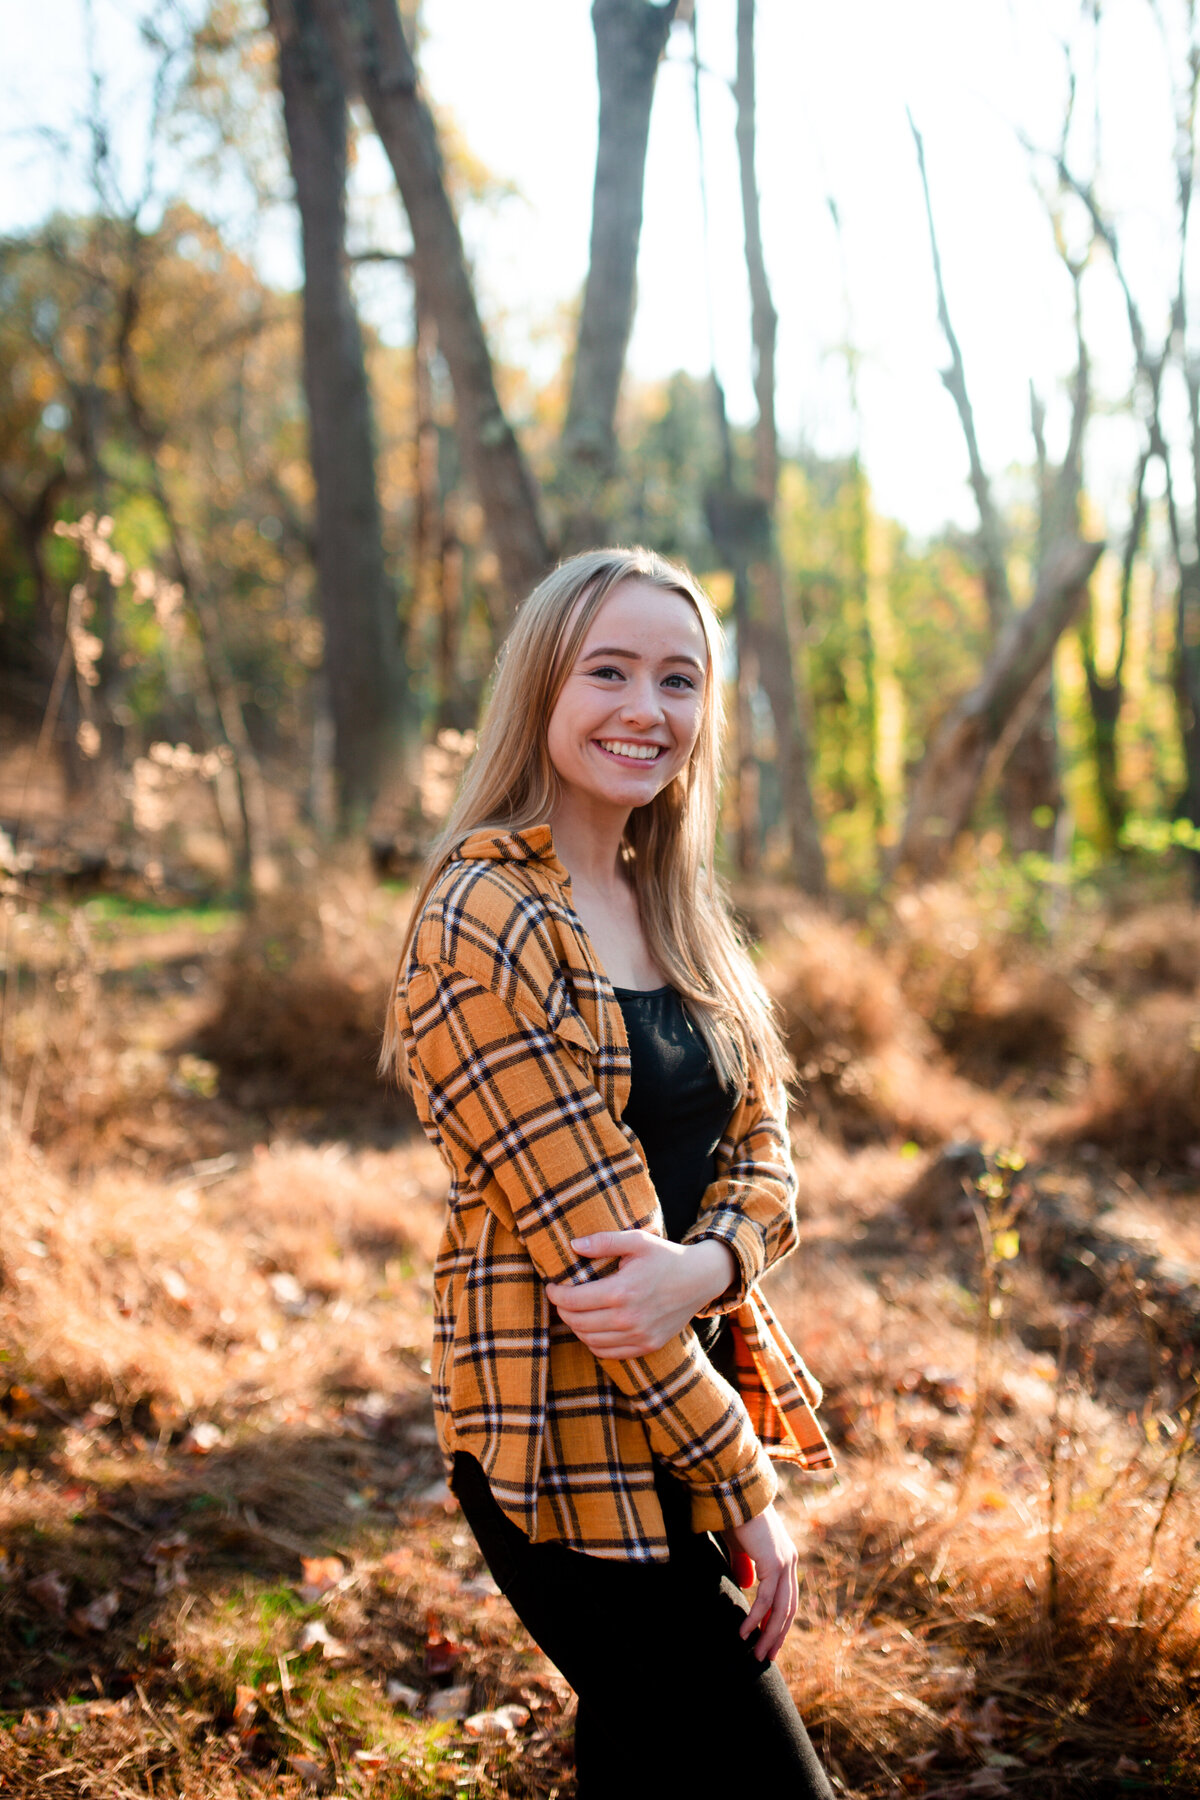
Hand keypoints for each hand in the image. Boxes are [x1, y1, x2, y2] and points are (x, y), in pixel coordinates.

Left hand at [544, 1231, 734, 1358]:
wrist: (700, 1279)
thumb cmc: (665, 1256)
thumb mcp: (637, 1240)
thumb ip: (604, 1241)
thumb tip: (574, 1245)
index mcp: (622, 1291)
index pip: (573, 1301)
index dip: (556, 1294)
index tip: (552, 1286)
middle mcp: (629, 1319)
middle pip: (577, 1323)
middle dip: (562, 1310)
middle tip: (560, 1299)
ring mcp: (639, 1336)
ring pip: (590, 1340)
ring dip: (576, 1327)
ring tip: (574, 1311)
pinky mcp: (647, 1346)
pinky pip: (608, 1353)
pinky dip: (593, 1342)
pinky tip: (592, 1327)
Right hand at [723, 1504, 798, 1662]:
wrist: (735, 1492)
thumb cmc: (735, 1516)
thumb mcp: (741, 1546)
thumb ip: (745, 1565)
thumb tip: (747, 1586)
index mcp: (785, 1558)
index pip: (787, 1600)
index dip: (779, 1623)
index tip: (769, 1643)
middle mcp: (790, 1562)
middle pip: (788, 1610)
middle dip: (777, 1636)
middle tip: (765, 1658)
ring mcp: (785, 1562)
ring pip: (780, 1610)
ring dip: (767, 1635)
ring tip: (755, 1655)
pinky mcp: (774, 1563)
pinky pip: (765, 1600)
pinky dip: (755, 1619)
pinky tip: (743, 1633)